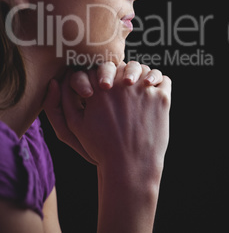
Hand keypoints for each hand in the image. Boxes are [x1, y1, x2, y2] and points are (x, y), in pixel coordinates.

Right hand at [61, 63, 170, 181]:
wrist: (130, 168)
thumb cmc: (100, 147)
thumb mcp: (75, 125)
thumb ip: (65, 99)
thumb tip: (61, 77)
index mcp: (100, 88)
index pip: (101, 67)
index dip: (102, 76)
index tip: (104, 89)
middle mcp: (122, 84)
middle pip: (123, 66)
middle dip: (121, 75)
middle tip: (122, 88)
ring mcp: (145, 90)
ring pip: (143, 69)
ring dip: (140, 75)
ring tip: (137, 88)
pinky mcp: (162, 98)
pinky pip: (163, 79)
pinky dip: (159, 81)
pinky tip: (152, 90)